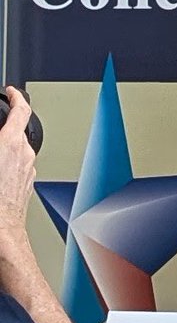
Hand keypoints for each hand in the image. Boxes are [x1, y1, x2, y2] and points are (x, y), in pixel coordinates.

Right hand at [0, 86, 35, 237]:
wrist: (1, 231)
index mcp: (11, 144)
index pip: (21, 110)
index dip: (16, 96)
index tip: (10, 91)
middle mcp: (25, 153)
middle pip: (17, 131)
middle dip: (4, 129)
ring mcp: (29, 168)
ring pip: (17, 150)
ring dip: (4, 148)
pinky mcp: (28, 182)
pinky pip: (18, 165)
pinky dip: (7, 163)